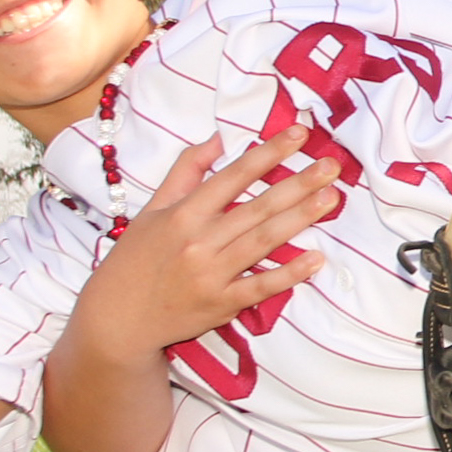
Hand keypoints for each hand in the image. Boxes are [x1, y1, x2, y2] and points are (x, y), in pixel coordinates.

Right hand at [75, 126, 338, 358]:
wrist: (119, 317)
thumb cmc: (137, 258)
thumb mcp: (153, 209)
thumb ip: (185, 172)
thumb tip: (217, 139)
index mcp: (183, 213)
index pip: (233, 176)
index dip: (268, 153)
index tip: (299, 134)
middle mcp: (199, 241)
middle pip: (257, 207)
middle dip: (298, 184)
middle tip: (332, 166)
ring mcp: (212, 274)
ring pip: (263, 241)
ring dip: (300, 218)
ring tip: (331, 197)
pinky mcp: (222, 304)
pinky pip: (260, 286)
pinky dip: (288, 274)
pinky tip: (315, 259)